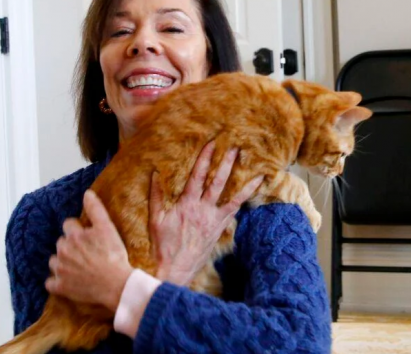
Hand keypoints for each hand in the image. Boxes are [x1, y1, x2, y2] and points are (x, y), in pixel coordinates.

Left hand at [46, 190, 132, 312]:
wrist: (116, 284)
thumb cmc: (113, 256)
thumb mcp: (108, 229)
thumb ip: (96, 210)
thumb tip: (87, 193)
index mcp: (74, 236)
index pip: (68, 225)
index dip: (78, 230)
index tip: (88, 237)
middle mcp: (63, 251)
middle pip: (61, 243)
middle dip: (70, 246)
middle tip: (85, 253)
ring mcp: (60, 270)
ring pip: (54, 261)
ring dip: (62, 262)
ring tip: (77, 267)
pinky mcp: (60, 286)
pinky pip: (50, 283)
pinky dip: (56, 282)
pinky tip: (67, 281)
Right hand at [150, 141, 263, 285]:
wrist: (176, 267)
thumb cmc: (164, 244)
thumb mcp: (156, 219)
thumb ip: (156, 195)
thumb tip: (155, 174)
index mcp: (187, 204)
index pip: (197, 176)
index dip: (204, 159)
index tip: (211, 144)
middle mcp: (203, 209)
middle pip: (217, 182)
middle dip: (226, 163)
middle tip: (235, 146)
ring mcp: (214, 219)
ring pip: (231, 195)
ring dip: (242, 179)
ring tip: (253, 166)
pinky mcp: (220, 227)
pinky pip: (235, 210)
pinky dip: (245, 198)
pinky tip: (254, 189)